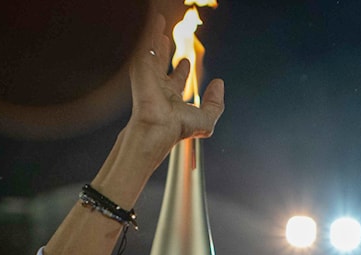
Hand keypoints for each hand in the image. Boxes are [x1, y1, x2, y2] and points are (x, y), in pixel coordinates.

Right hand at [127, 14, 224, 162]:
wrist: (157, 126)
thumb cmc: (177, 127)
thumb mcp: (206, 120)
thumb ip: (215, 104)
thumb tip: (219, 84)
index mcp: (171, 99)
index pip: (176, 80)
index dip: (181, 70)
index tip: (186, 62)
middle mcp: (158, 87)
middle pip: (161, 64)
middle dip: (164, 51)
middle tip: (166, 40)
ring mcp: (148, 77)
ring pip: (153, 52)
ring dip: (156, 38)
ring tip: (159, 24)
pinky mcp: (141, 68)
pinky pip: (146, 44)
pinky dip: (151, 32)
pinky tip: (155, 21)